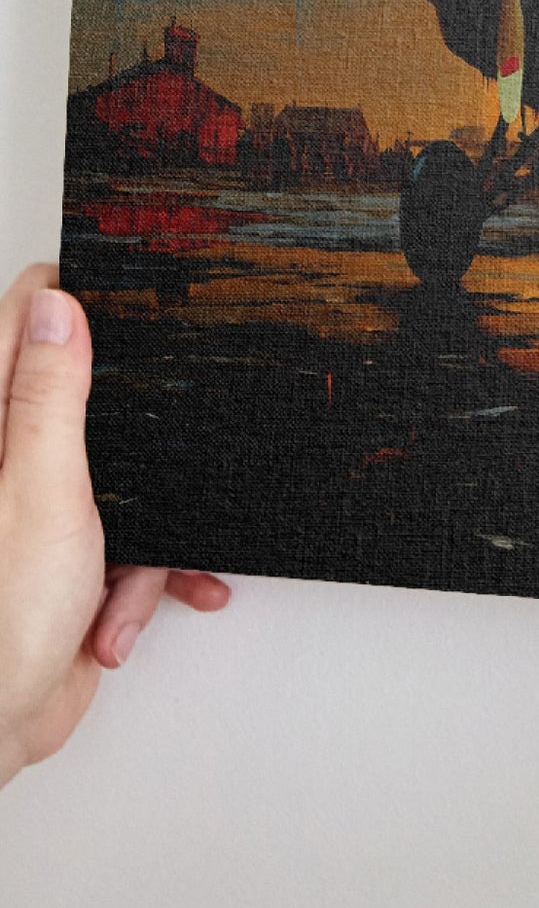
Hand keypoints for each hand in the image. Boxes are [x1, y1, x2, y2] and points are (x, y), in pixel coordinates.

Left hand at [0, 265, 229, 788]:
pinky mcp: (69, 559)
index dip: (71, 302)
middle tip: (153, 434)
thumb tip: (56, 307)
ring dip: (148, 530)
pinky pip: (132, 542)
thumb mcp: (41, 491)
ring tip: (136, 574)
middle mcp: (9, 464)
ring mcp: (39, 512)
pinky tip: (134, 611)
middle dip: (137, 427)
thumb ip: (48, 398)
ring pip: (123, 477)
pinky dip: (145, 578)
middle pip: (83, 397)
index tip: (125, 296)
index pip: (21, 324)